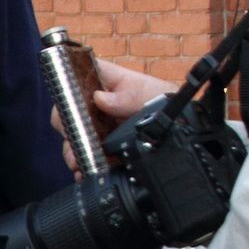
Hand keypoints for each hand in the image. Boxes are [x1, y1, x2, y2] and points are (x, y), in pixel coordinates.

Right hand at [48, 56, 176, 172]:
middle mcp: (94, 103)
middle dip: (67, 127)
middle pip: (68, 111)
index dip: (66, 89)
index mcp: (103, 82)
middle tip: (74, 137)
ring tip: (77, 161)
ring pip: (74, 136)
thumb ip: (128, 96)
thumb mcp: (150, 95)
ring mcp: (96, 126)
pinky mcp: (101, 146)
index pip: (75, 76)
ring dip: (72, 150)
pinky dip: (82, 165)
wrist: (181, 124)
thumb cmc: (163, 101)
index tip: (69, 105)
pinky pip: (86, 155)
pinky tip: (83, 171)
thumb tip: (101, 99)